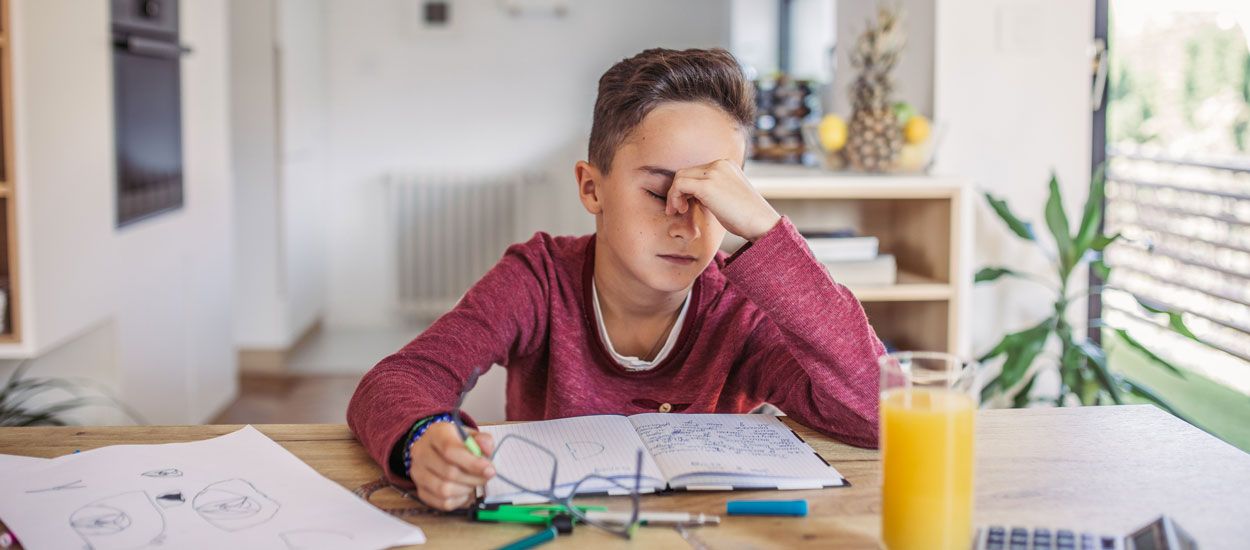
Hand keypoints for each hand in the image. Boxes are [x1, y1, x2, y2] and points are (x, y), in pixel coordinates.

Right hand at [407, 422, 495, 509]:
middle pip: (448, 472)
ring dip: (466, 490)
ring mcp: (417, 473)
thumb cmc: (457, 442)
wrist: (437, 449)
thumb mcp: (471, 435)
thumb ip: (483, 440)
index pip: (450, 450)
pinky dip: (459, 500)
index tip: (490, 471)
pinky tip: (464, 491)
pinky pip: (442, 503)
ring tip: (473, 482)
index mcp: (435, 434)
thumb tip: (487, 449)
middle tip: (486, 477)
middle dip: (474, 478)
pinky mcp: (420, 490)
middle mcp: (421, 453)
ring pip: (444, 490)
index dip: (472, 463)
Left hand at [666, 159, 780, 240]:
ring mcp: (714, 173)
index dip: (686, 188)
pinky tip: (680, 210)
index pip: (697, 171)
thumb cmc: (746, 218)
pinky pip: (679, 185)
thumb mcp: (728, 197)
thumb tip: (691, 196)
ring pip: (680, 176)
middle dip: (677, 190)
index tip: (685, 205)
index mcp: (726, 165)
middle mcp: (720, 164)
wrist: (761, 224)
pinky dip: (674, 197)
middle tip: (678, 209)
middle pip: (686, 172)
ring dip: (674, 194)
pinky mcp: (707, 186)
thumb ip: (712, 191)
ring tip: (678, 211)